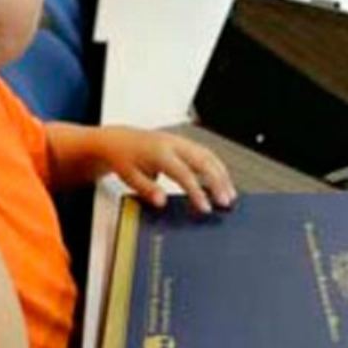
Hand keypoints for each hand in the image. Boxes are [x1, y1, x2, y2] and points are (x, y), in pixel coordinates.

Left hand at [96, 127, 235, 213]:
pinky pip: (205, 153)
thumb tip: (162, 202)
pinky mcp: (183, 143)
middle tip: (226, 201)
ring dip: (221, 174)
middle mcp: (173, 144)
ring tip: (229, 194)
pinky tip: (222, 180)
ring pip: (208, 155)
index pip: (184, 174)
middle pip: (203, 161)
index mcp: (159, 152)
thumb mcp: (129, 177)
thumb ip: (147, 189)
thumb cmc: (123, 158)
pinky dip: (216, 166)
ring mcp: (180, 142)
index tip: (206, 207)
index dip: (197, 192)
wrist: (117, 140)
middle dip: (218, 182)